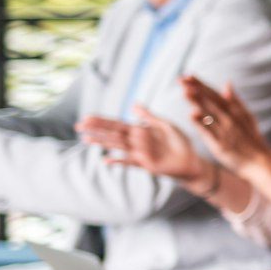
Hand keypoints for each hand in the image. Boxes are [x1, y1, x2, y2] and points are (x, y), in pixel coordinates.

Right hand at [75, 106, 206, 182]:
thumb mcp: (165, 125)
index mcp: (140, 131)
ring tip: (86, 139)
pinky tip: (106, 160)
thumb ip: (149, 117)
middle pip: (113, 134)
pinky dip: (119, 161)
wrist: (191, 160)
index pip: (118, 124)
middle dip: (97, 129)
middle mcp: (136, 142)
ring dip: (103, 142)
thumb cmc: (179, 143)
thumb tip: (133, 105)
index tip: (87, 117)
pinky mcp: (146, 164)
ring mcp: (140, 154)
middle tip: (79, 126)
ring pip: (118, 146)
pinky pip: (131, 162)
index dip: (103, 121)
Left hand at [182, 77, 270, 174]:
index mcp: (234, 110)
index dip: (201, 85)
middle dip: (196, 89)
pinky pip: (210, 133)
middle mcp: (229, 118)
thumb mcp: (247, 117)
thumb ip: (236, 101)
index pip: (214, 94)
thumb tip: (227, 83)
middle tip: (181, 79)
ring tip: (185, 91)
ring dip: (197, 102)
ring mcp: (225, 131)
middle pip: (210, 101)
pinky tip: (192, 114)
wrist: (260, 161)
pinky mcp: (221, 145)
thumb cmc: (251, 139)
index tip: (188, 76)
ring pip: (209, 114)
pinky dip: (201, 123)